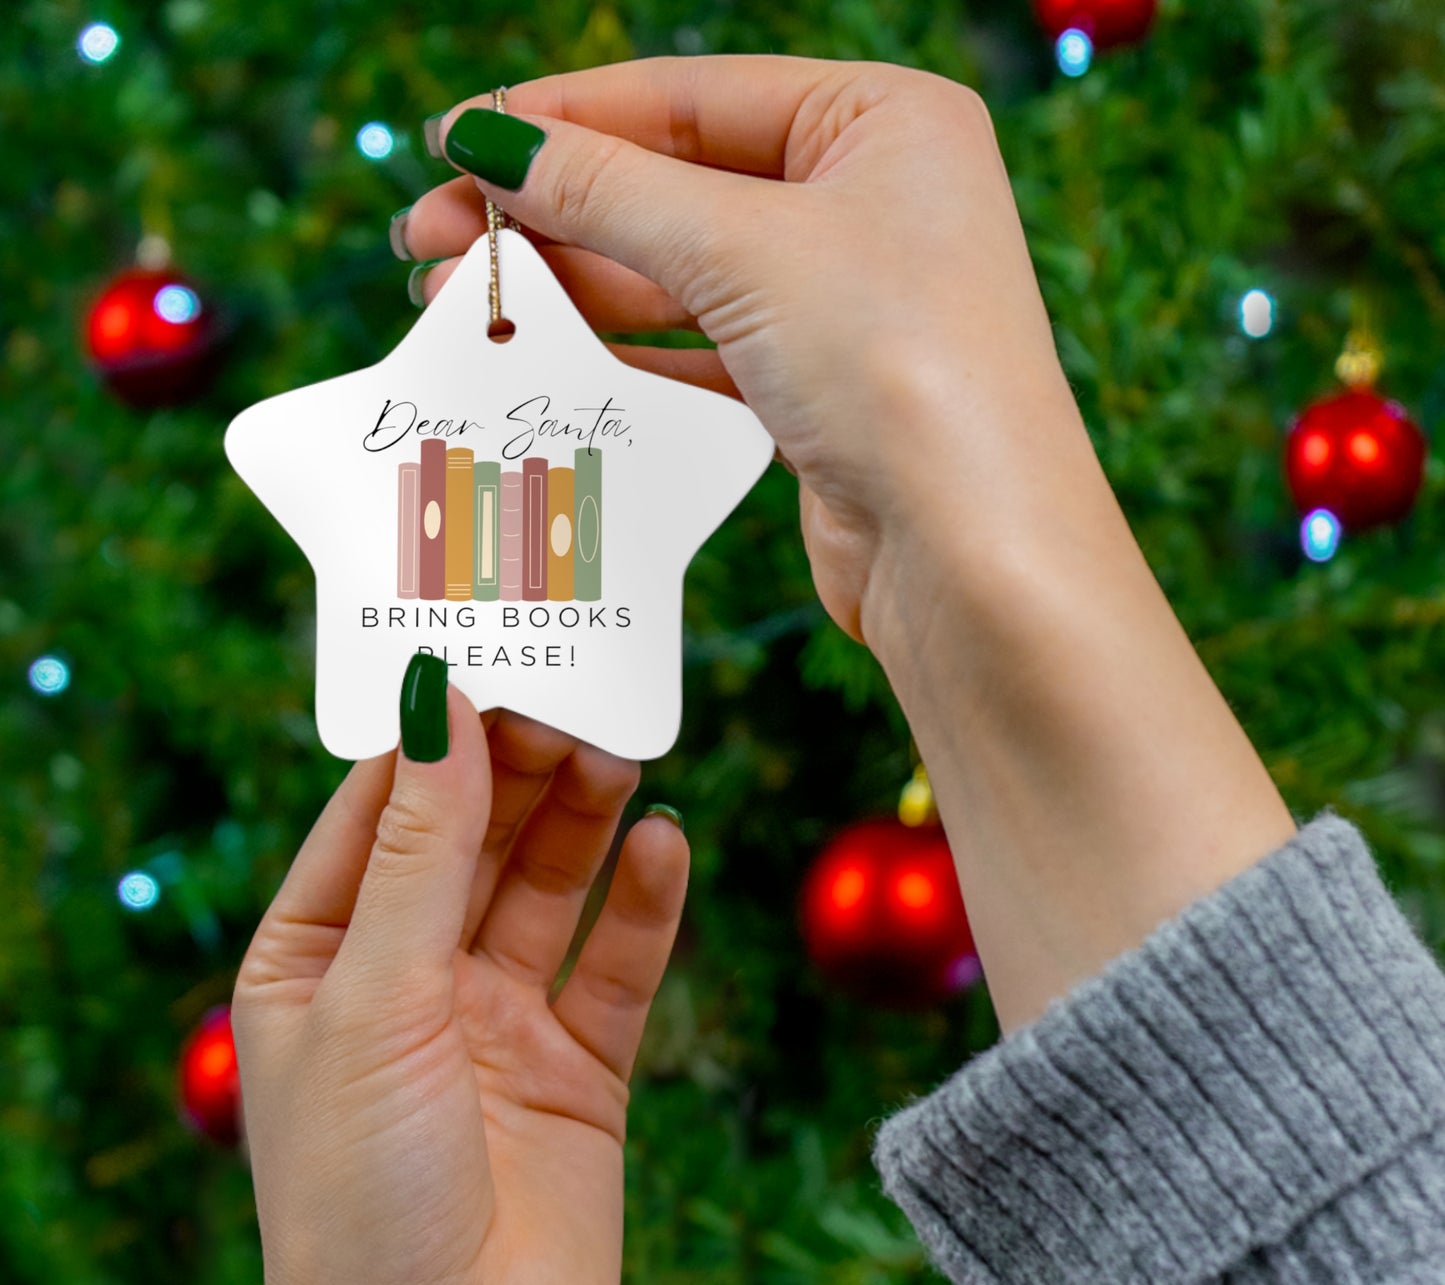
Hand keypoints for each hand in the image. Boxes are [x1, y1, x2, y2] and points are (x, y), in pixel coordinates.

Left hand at [232, 682, 687, 1284]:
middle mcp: (408, 980)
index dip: (431, 736)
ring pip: (549, 887)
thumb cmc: (361, 1199)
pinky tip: (666, 845)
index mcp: (319, 959)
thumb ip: (417, 852)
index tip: (487, 657)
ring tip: (622, 752)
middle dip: (520, 768)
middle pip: (473, 838)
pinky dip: (644, 904)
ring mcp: (497, 1023)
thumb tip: (436, 706)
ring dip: (584, 819)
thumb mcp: (374, 1000)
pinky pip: (616, 965)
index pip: (378, 812)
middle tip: (576, 695)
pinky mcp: (579, 1068)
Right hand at [400, 56, 1090, 645]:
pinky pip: (699, 351)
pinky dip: (621, 354)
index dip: (562, 119)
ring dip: (570, 287)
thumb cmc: (897, 368)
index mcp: (882, 121)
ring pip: (678, 274)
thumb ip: (609, 190)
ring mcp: (845, 301)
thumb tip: (490, 141)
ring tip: (461, 303)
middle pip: (674, 186)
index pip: (688, 97)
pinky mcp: (819, 391)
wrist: (972, 556)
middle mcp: (870, 201)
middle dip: (549, 212)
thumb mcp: (743, 248)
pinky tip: (544, 357)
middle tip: (429, 237)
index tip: (454, 141)